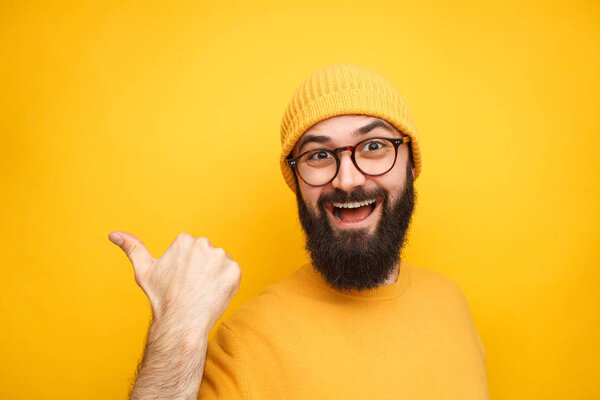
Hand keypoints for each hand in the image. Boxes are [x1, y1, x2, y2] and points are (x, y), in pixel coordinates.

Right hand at [108, 231, 240, 330]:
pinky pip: (233, 274)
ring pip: (221, 264)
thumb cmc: (162, 298)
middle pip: (207, 255)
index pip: (192, 250)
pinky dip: (227, 284)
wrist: (181, 322)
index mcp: (184, 240)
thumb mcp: (144, 271)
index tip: (181, 280)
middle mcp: (204, 243)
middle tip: (192, 287)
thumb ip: (132, 248)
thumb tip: (113, 234)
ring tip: (202, 291)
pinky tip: (214, 294)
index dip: (187, 267)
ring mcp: (221, 257)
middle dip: (202, 269)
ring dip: (215, 275)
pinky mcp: (234, 270)